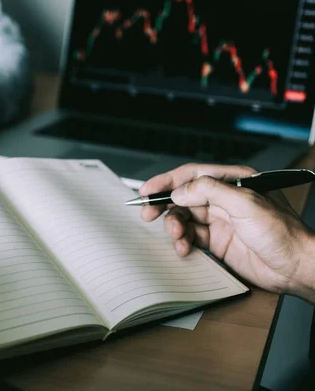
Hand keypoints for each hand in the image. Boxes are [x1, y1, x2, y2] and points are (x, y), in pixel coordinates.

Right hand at [140, 164, 314, 300]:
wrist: (295, 267)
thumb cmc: (283, 233)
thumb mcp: (245, 203)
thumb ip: (209, 191)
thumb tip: (179, 191)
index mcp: (232, 181)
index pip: (192, 175)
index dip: (167, 181)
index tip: (148, 190)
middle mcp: (223, 198)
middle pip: (183, 196)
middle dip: (164, 205)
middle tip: (148, 215)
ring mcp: (219, 220)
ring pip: (184, 218)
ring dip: (174, 227)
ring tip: (176, 236)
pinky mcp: (217, 241)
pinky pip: (190, 237)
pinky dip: (182, 242)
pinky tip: (184, 248)